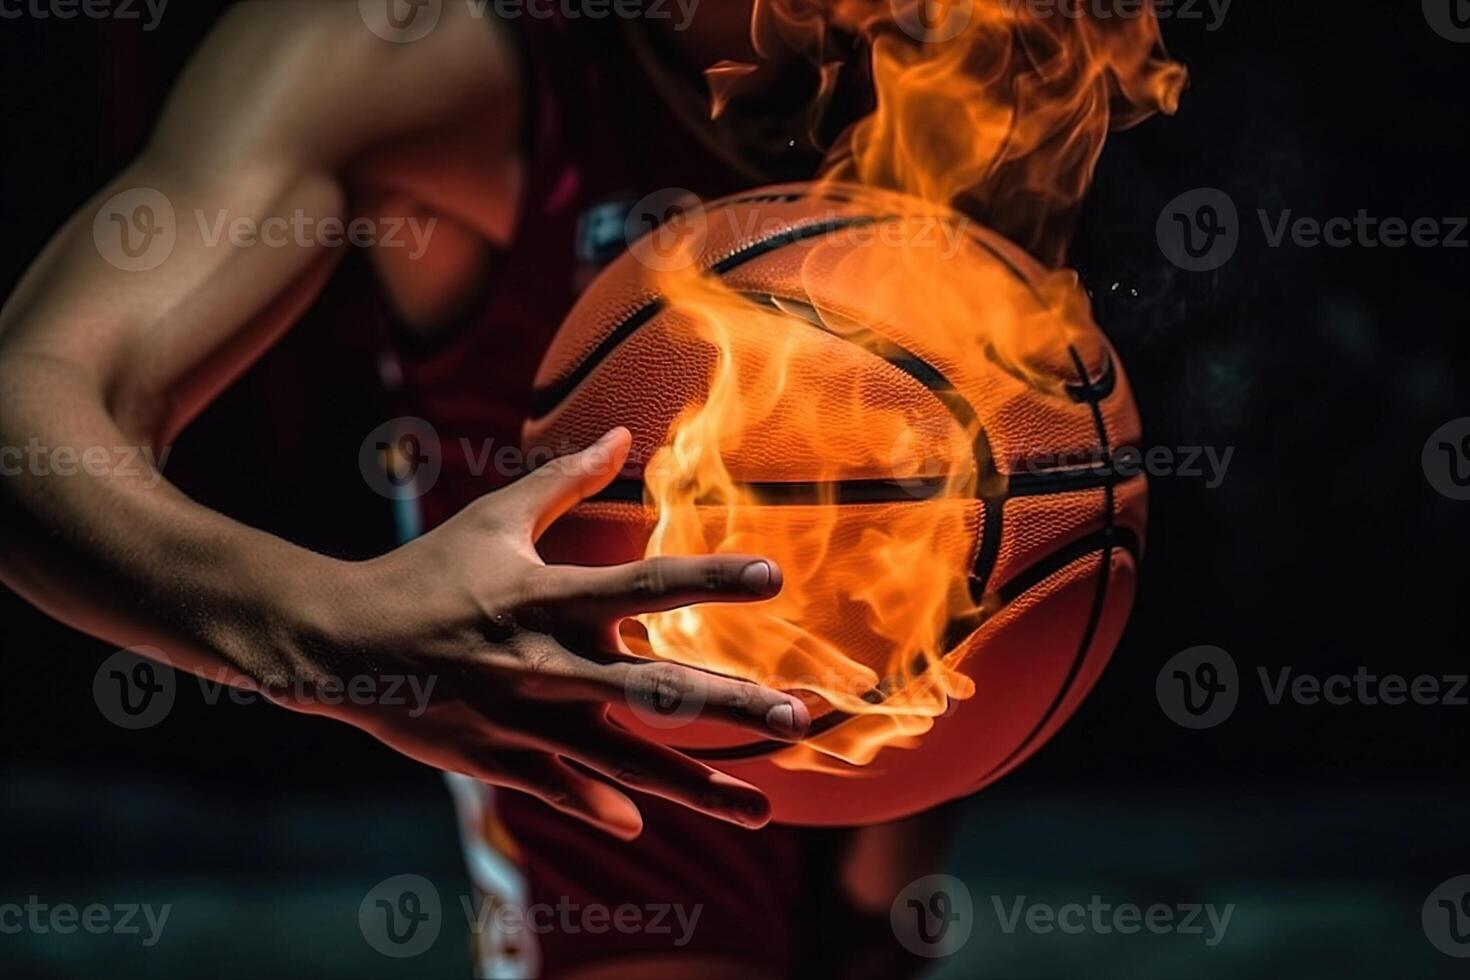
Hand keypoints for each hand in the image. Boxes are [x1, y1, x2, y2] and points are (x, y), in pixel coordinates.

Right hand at [285, 427, 807, 839]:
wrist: (340, 642)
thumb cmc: (425, 572)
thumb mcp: (493, 519)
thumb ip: (564, 481)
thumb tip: (622, 433)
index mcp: (547, 597)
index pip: (644, 585)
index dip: (709, 578)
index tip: (773, 576)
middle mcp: (545, 663)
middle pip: (652, 690)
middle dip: (731, 707)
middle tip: (801, 719)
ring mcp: (523, 719)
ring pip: (623, 761)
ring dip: (696, 788)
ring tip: (761, 809)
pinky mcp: (497, 758)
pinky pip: (559, 791)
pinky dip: (598, 808)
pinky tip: (642, 830)